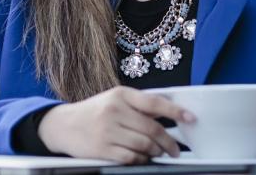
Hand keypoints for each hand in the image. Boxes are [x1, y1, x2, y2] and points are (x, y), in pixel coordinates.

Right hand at [37, 86, 195, 163]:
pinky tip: (142, 157)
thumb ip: (138, 105)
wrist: (64, 125)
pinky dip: (142, 160)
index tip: (190, 118)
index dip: (175, 112)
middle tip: (175, 149)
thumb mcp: (113, 100)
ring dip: (156, 152)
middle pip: (153, 129)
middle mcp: (114, 110)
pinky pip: (132, 158)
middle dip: (169, 143)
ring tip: (157, 153)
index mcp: (120, 95)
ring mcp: (107, 130)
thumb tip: (170, 112)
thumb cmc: (93, 112)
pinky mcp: (102, 148)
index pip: (154, 103)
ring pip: (145, 145)